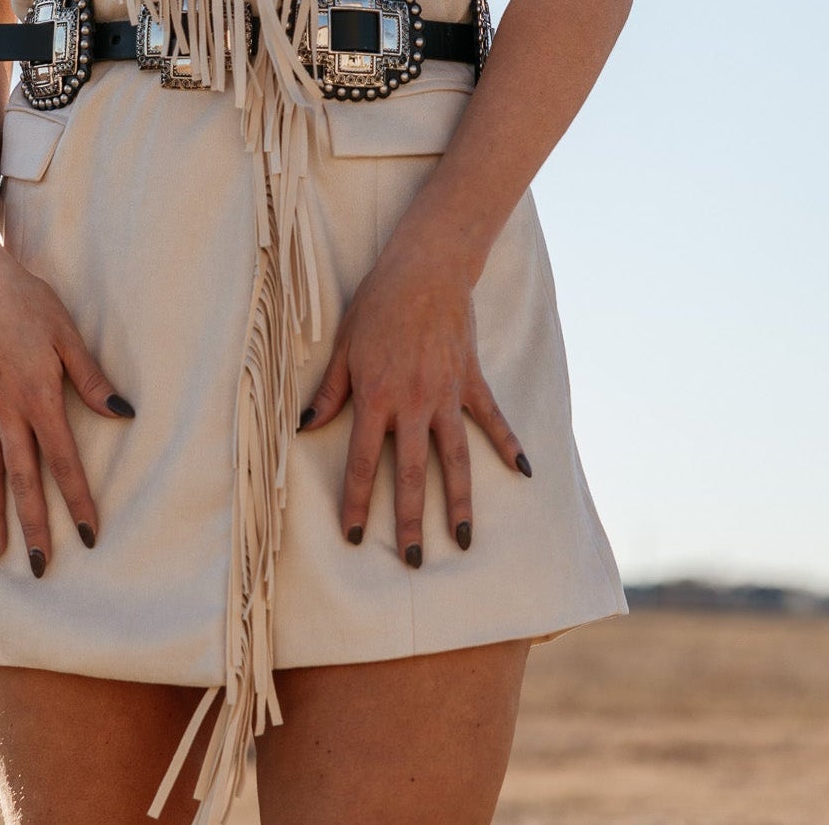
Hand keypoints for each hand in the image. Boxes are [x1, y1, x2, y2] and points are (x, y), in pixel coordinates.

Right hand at [0, 240, 135, 575]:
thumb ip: (92, 378)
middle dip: (33, 527)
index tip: (88, 536)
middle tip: (42, 570)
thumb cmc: (25, 301)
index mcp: (37, 399)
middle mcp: (5, 413)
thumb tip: (123, 414)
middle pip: (22, 481)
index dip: (77, 501)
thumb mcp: (66, 333)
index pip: (63, 462)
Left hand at [297, 224, 530, 565]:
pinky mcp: (472, 381)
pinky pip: (493, 420)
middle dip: (409, 520)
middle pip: (410, 473)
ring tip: (462, 540)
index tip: (354, 536)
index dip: (356, 502)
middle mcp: (413, 404)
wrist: (425, 269)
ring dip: (459, 502)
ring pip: (455, 459)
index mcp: (376, 397)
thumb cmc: (378, 304)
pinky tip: (523, 472)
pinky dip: (509, 445)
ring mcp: (447, 395)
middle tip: (413, 560)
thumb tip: (305, 426)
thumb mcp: (344, 346)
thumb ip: (329, 391)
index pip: (362, 462)